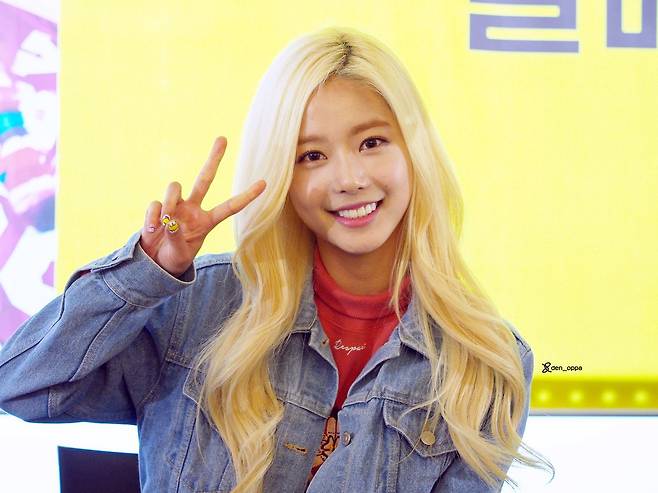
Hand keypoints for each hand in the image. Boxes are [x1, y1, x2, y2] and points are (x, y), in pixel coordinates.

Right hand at [139, 136, 265, 276]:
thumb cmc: (174, 258)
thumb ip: (177, 238)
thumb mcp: (181, 254)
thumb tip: (170, 221)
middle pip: (205, 178)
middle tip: (222, 138)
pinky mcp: (158, 208)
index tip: (264, 183)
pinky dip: (153, 217)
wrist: (155, 263)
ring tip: (165, 223)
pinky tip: (152, 230)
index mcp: (207, 221)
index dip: (247, 196)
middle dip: (213, 159)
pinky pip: (156, 204)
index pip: (230, 207)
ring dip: (169, 203)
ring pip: (175, 187)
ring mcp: (175, 206)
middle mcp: (193, 209)